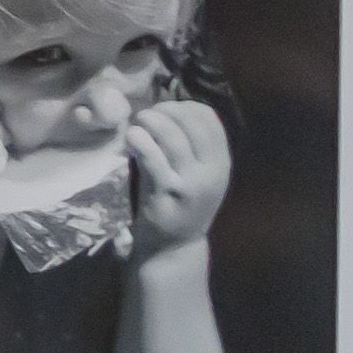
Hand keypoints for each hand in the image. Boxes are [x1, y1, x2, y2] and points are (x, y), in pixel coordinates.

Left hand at [125, 98, 231, 253]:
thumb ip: (191, 146)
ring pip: (172, 137)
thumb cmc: (180, 202)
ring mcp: (190, 183)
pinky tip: (132, 136)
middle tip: (149, 112)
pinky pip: (153, 158)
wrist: (174, 245)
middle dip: (168, 111)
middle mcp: (211, 172)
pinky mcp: (166, 192)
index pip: (210, 121)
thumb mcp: (197, 174)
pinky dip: (141, 140)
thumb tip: (170, 107)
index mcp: (221, 163)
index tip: (169, 108)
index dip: (187, 107)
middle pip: (192, 124)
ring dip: (152, 121)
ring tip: (139, 121)